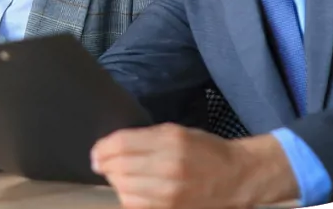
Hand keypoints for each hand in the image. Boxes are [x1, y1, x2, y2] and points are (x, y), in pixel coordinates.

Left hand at [90, 124, 297, 208]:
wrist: (237, 177)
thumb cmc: (206, 150)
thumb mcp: (176, 132)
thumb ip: (144, 138)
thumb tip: (110, 148)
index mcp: (170, 141)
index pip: (122, 144)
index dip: (102, 148)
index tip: (95, 152)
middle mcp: (169, 167)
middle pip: (119, 167)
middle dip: (105, 165)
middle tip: (102, 164)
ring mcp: (170, 193)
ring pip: (124, 189)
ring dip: (116, 182)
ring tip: (119, 176)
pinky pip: (136, 205)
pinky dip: (128, 197)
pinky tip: (131, 190)